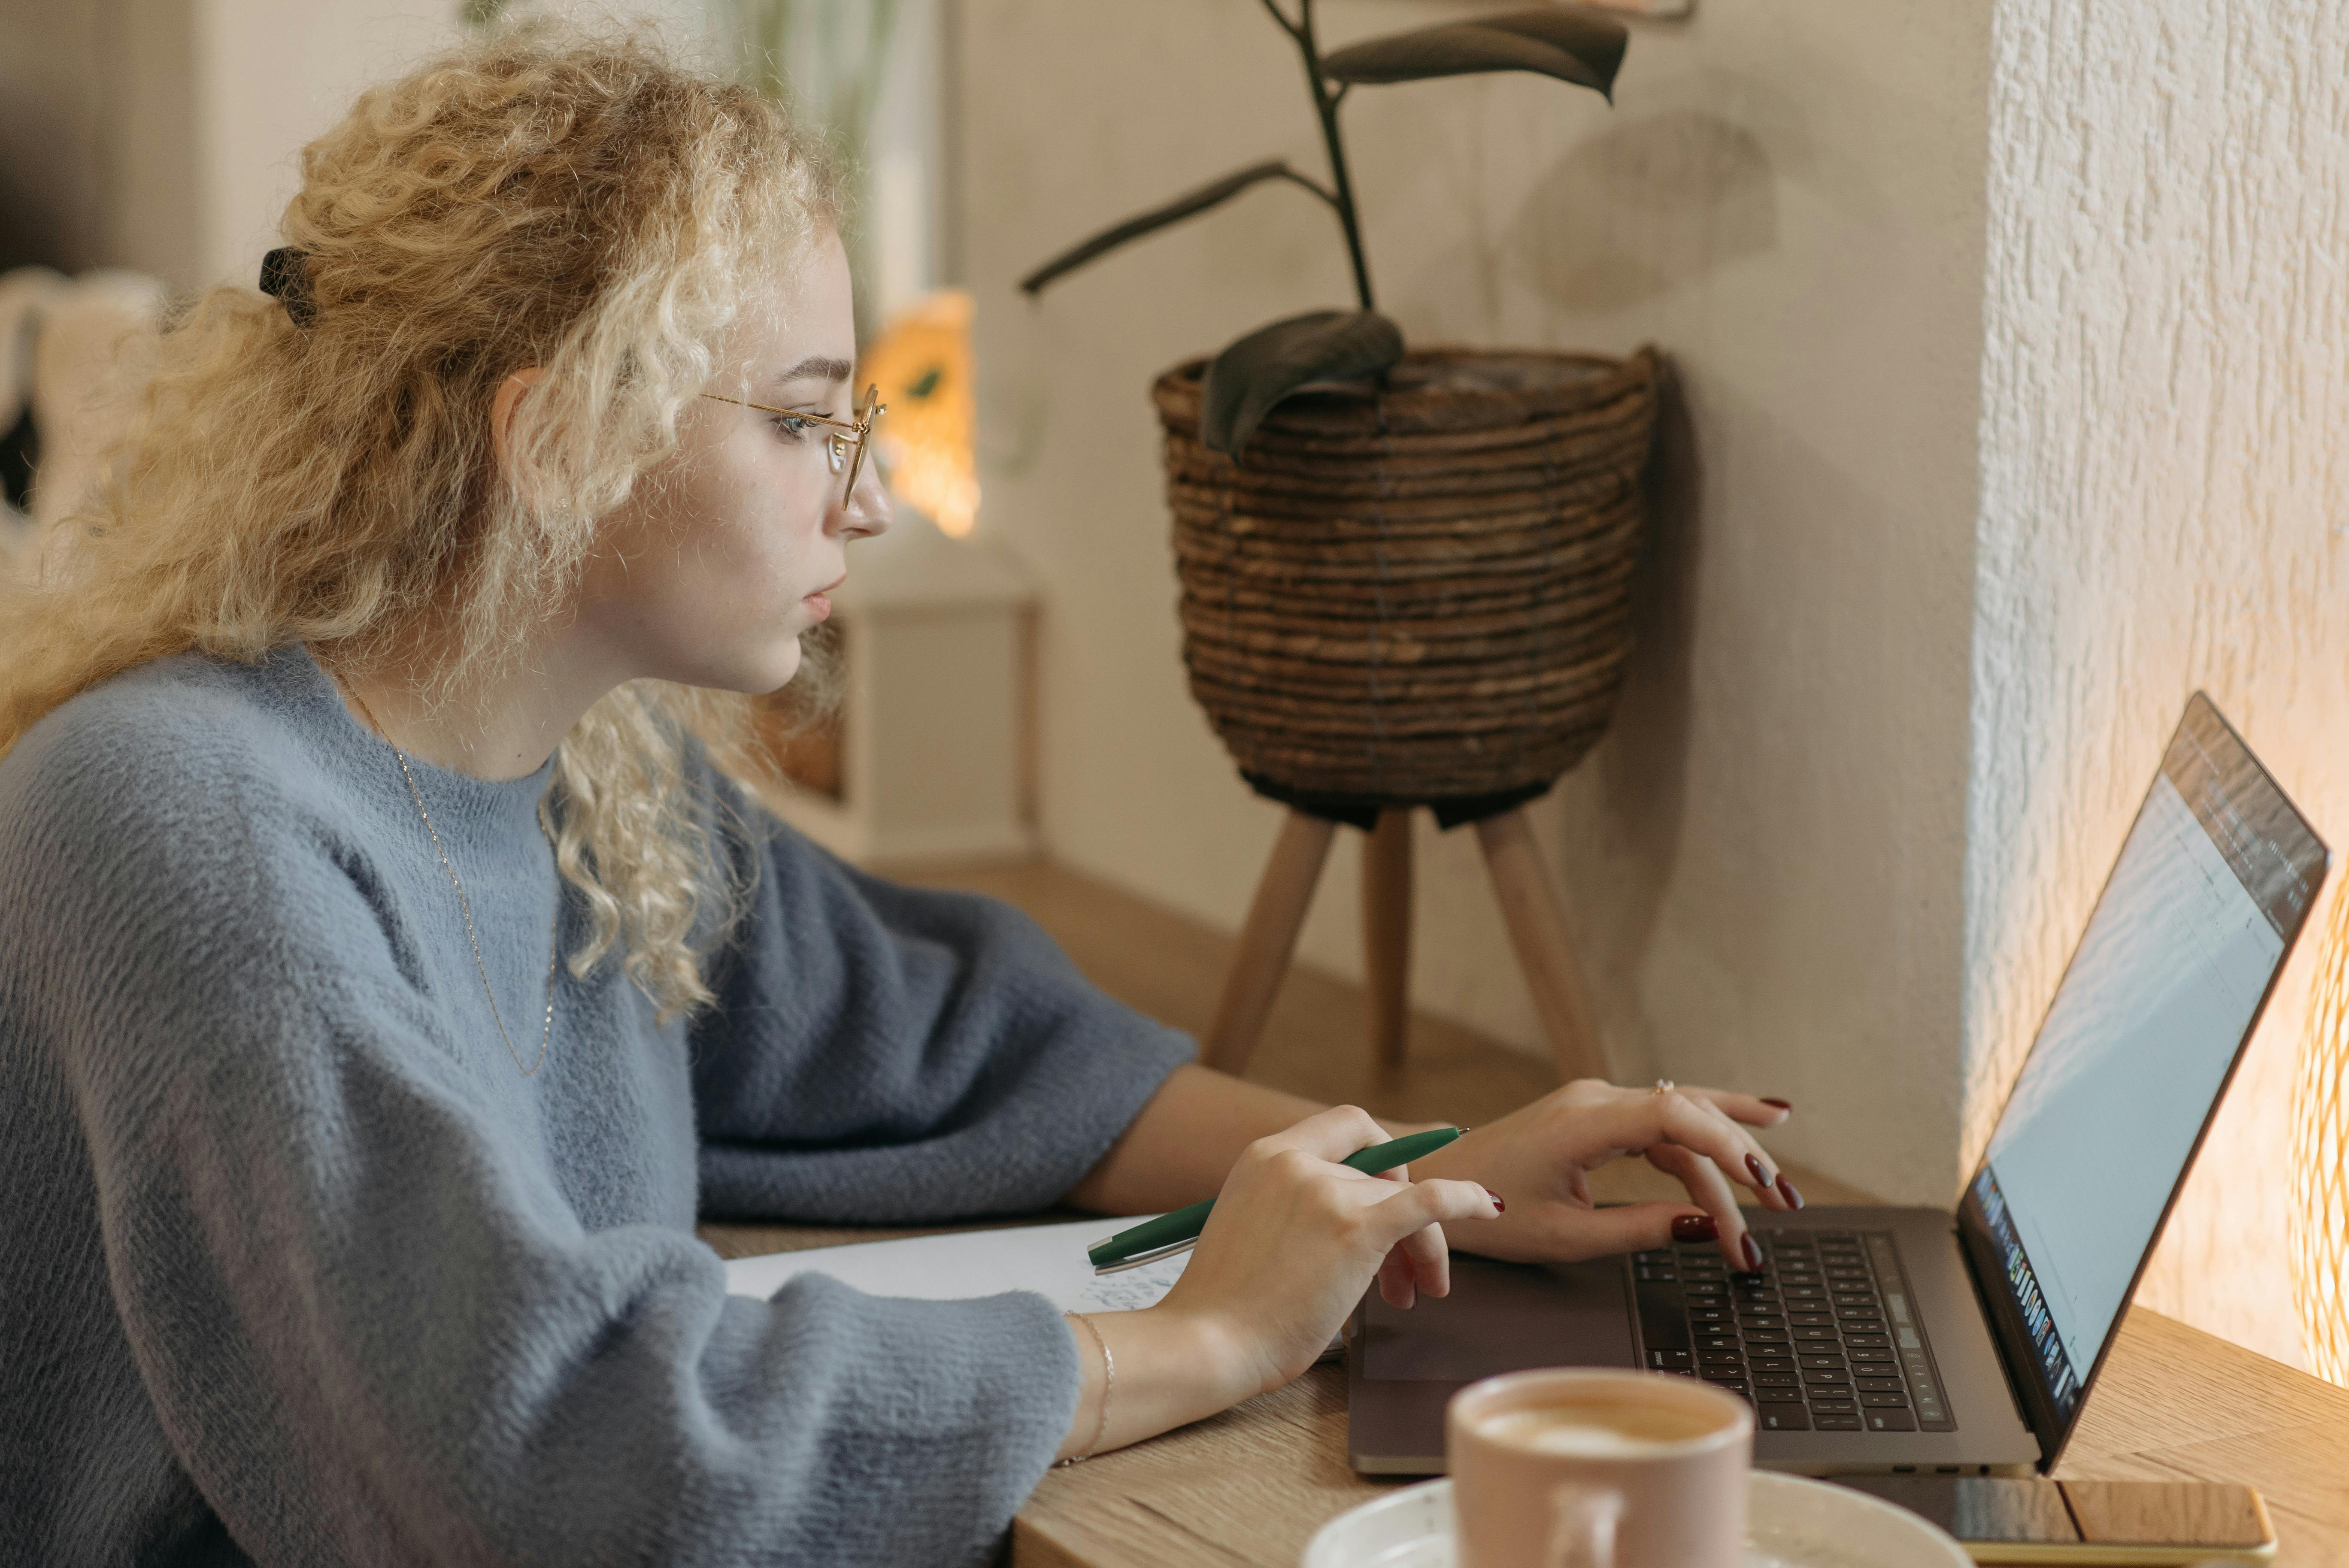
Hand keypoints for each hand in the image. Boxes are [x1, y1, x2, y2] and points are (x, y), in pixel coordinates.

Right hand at [1151, 1105, 1500, 1399]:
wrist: (1208, 1341)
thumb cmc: (1226, 1308)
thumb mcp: (1253, 1230)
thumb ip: (1294, 1210)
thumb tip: (1346, 1225)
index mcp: (1266, 1156)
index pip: (1347, 1129)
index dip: (1380, 1159)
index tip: (1388, 1198)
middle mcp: (1296, 1161)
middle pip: (1383, 1172)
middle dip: (1402, 1217)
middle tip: (1404, 1276)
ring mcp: (1327, 1191)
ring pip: (1405, 1201)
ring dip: (1420, 1245)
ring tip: (1410, 1295)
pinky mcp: (1355, 1228)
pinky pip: (1431, 1201)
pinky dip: (1467, 1199)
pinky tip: (1489, 1207)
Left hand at [1411, 1080, 1796, 1270]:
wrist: (1440, 1181)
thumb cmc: (1490, 1210)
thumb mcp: (1566, 1235)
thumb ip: (1638, 1231)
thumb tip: (1703, 1227)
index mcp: (1583, 1122)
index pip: (1675, 1116)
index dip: (1726, 1145)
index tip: (1762, 1184)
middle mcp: (1596, 1100)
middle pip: (1689, 1116)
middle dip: (1741, 1161)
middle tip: (1784, 1205)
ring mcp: (1599, 1104)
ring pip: (1682, 1119)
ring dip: (1728, 1157)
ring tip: (1776, 1194)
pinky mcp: (1599, 1117)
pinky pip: (1663, 1124)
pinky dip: (1703, 1140)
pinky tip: (1751, 1133)